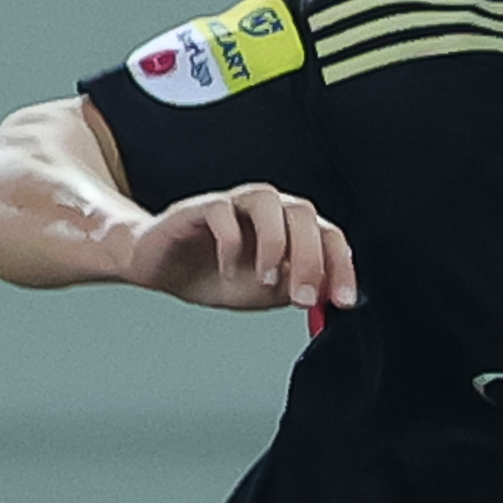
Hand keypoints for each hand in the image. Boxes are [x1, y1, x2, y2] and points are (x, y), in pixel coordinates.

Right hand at [116, 183, 356, 313]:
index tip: (342, 301)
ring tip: (267, 280)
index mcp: (288, 228)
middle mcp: (267, 209)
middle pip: (303, 215)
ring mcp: (233, 203)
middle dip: (310, 258)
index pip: (327, 235)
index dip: (340, 266)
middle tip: (304, 298)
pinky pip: (221, 211)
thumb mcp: (263, 293)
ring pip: (268, 201)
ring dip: (275, 243)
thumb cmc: (214, 275)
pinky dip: (231, 244)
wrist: (160, 269)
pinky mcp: (199, 207)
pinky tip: (226, 270)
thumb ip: (294, 289)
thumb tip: (326, 294)